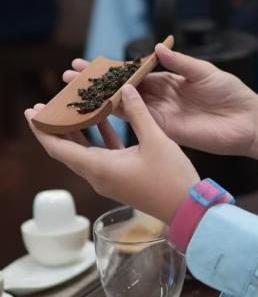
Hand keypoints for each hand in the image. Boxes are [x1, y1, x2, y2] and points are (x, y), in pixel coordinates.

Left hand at [25, 84, 198, 224]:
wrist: (187, 208)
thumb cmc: (171, 179)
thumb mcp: (156, 140)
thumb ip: (137, 113)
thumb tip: (123, 88)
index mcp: (100, 168)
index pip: (59, 148)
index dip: (42, 130)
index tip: (31, 112)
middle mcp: (98, 175)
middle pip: (67, 150)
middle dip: (55, 127)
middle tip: (46, 105)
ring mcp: (109, 178)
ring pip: (83, 152)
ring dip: (75, 131)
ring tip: (70, 109)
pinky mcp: (121, 177)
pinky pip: (101, 155)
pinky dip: (97, 138)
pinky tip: (101, 120)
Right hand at [62, 43, 257, 159]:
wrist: (247, 121)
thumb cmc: (231, 93)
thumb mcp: (204, 72)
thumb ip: (179, 63)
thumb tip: (156, 49)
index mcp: (169, 80)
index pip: (134, 73)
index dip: (112, 68)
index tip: (88, 62)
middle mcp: (160, 97)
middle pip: (122, 89)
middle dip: (96, 83)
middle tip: (69, 75)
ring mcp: (160, 115)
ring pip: (124, 106)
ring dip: (100, 99)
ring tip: (75, 93)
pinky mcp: (165, 130)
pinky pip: (138, 122)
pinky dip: (118, 116)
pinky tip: (97, 111)